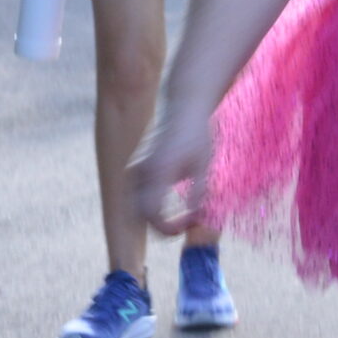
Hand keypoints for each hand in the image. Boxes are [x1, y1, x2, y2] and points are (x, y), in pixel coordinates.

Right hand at [130, 104, 214, 235]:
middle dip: (160, 226)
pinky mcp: (135, 170)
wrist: (183, 109)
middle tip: (185, 224)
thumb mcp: (203, 164)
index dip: (167, 227)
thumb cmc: (197, 135)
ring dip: (154, 217)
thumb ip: (198, 192)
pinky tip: (172, 205)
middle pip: (138, 215)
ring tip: (181, 216)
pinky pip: (136, 196)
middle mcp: (140, 172)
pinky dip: (151, 206)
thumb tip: (196, 217)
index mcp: (158, 170)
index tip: (187, 227)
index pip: (151, 213)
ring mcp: (134, 170)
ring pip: (134, 207)